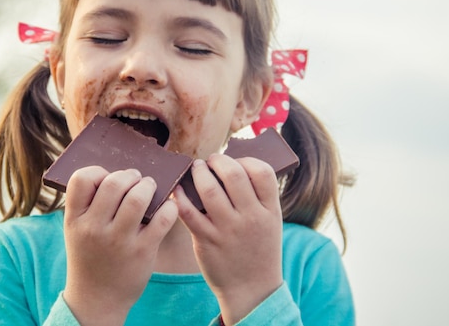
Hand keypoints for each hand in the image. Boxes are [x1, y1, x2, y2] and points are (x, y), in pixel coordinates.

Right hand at [63, 166, 177, 325]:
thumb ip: (89, 204)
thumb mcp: (77, 230)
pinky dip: (168, 208)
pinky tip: (165, 209)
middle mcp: (94, 228)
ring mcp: (119, 240)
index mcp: (75, 220)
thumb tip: (117, 171)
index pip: (82, 179)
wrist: (98, 299)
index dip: (98, 171)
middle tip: (136, 179)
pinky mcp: (143, 251)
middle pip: (114, 183)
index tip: (107, 178)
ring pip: (138, 197)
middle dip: (130, 175)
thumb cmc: (91, 256)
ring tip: (149, 188)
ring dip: (149, 186)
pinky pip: (163, 218)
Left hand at [174, 155, 283, 324]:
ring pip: (209, 189)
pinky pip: (188, 212)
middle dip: (218, 160)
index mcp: (270, 211)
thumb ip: (258, 196)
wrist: (253, 290)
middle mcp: (251, 218)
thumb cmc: (259, 250)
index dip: (246, 159)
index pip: (262, 171)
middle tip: (211, 161)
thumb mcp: (271, 222)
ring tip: (196, 169)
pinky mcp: (207, 241)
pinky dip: (180, 196)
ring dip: (198, 173)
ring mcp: (228, 230)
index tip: (236, 161)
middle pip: (233, 174)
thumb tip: (236, 165)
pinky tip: (178, 188)